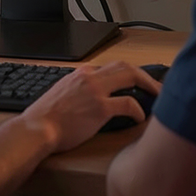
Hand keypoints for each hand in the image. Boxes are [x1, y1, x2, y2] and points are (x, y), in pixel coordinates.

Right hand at [20, 61, 161, 153]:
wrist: (37, 129)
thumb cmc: (45, 118)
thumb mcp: (61, 94)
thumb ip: (77, 90)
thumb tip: (90, 98)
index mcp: (81, 73)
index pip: (111, 67)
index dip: (127, 74)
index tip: (136, 82)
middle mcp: (90, 77)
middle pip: (125, 66)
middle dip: (144, 75)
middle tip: (157, 86)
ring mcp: (96, 91)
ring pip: (131, 77)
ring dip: (149, 85)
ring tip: (159, 96)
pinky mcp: (100, 108)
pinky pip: (128, 104)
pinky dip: (138, 110)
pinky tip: (140, 118)